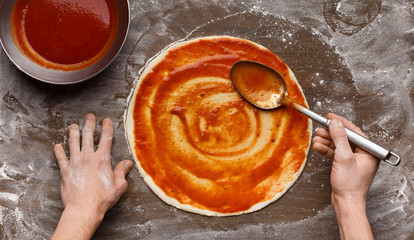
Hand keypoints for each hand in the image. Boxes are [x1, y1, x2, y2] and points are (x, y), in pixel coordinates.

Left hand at [52, 114, 132, 238]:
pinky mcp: (65, 171)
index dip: (107, 128)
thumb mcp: (119, 185)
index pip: (106, 139)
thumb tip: (127, 163)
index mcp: (102, 159)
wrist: (83, 208)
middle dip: (89, 124)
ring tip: (73, 126)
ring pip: (73, 143)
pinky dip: (58, 151)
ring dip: (73, 133)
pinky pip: (61, 158)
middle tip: (89, 116)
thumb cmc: (102, 198)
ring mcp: (75, 163)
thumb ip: (122, 172)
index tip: (106, 120)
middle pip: (88, 136)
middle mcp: (88, 157)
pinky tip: (57, 145)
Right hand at [312, 113, 378, 238]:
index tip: (330, 116)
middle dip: (331, 133)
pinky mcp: (345, 165)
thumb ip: (340, 138)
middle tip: (320, 128)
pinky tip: (318, 147)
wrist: (346, 203)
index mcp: (369, 151)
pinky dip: (326, 150)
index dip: (341, 123)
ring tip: (316, 138)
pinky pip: (335, 154)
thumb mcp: (343, 157)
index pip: (354, 132)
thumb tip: (336, 123)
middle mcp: (363, 155)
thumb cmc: (350, 185)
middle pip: (345, 138)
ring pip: (339, 145)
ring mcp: (354, 160)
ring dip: (327, 141)